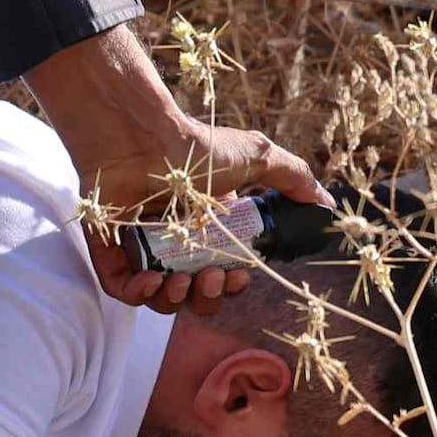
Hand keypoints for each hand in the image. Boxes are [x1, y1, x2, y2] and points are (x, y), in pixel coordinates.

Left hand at [20, 24, 328, 309]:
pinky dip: (135, 295)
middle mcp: (175, 242)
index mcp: (208, 229)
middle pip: (194, 294)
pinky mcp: (110, 248)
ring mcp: (141, 246)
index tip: (237, 277)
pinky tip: (150, 284)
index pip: (222, 275)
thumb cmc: (197, 147)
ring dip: (174, 300)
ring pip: (158, 297)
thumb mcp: (257, 158)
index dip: (232, 286)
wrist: (143, 136)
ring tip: (179, 281)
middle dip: (207, 297)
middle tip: (210, 278)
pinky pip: (121, 288)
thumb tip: (326, 202)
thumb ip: (293, 180)